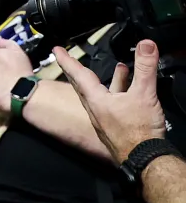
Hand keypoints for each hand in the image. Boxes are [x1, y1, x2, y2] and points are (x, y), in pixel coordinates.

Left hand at [55, 39, 167, 165]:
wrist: (144, 158)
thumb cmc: (138, 131)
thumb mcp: (143, 94)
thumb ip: (145, 68)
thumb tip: (146, 44)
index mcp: (95, 100)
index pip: (78, 73)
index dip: (67, 59)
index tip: (56, 50)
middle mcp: (95, 109)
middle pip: (83, 84)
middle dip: (78, 69)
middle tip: (70, 58)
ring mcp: (104, 119)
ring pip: (101, 94)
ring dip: (108, 80)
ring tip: (121, 68)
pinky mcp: (115, 126)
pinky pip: (112, 104)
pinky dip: (119, 94)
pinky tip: (131, 93)